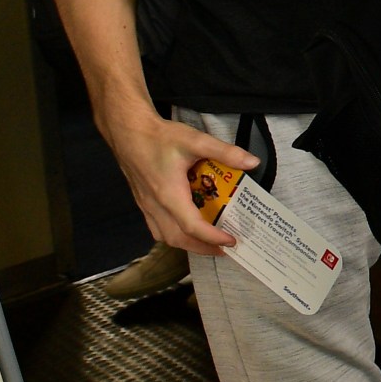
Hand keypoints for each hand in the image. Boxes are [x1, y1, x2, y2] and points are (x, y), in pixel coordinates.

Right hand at [101, 107, 255, 255]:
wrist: (128, 132)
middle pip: (178, 239)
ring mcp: (146, 206)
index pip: (192, 227)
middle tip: (225, 249)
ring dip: (187, 244)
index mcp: (169, 194)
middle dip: (203, 248)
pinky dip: (173, 235)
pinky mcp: (142, 202)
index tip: (232, 241)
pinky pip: (157, 227)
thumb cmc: (160, 137)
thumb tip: (253, 163)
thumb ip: (225, 152)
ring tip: (209, 243)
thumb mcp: (197, 140)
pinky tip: (186, 229)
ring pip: (165, 236)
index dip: (213, 238)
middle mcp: (155, 205)